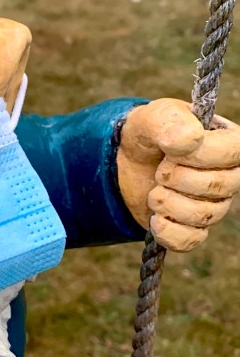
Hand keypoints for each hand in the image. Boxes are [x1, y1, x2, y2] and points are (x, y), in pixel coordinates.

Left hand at [117, 98, 239, 251]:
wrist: (127, 159)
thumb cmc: (150, 132)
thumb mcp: (154, 116)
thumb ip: (170, 121)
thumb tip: (189, 140)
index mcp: (229, 142)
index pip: (234, 152)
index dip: (199, 154)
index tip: (170, 150)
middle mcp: (229, 175)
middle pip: (218, 186)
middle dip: (178, 178)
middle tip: (159, 169)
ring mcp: (214, 204)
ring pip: (203, 215)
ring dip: (168, 202)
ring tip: (154, 190)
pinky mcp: (193, 227)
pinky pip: (189, 240)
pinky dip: (168, 232)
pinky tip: (155, 218)